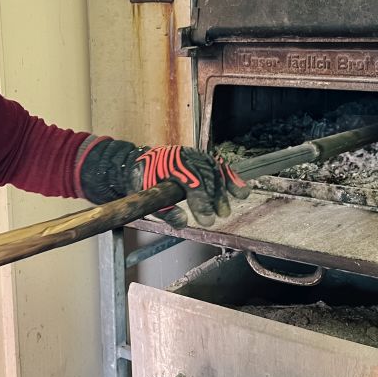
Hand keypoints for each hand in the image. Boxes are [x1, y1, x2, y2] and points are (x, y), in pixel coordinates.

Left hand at [128, 146, 249, 227]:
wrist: (136, 162)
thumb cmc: (141, 181)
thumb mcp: (145, 197)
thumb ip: (164, 210)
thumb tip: (183, 223)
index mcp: (167, 164)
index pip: (191, 180)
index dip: (202, 200)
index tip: (208, 219)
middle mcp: (182, 155)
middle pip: (206, 173)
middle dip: (215, 196)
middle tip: (220, 215)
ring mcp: (192, 154)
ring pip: (214, 168)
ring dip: (224, 188)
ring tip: (227, 209)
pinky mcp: (199, 157)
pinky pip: (217, 165)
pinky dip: (230, 177)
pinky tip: (241, 190)